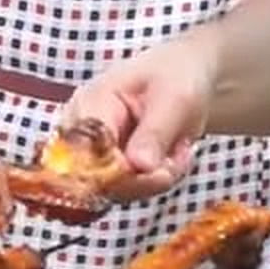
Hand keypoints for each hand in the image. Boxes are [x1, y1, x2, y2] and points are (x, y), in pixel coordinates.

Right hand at [63, 30, 218, 195]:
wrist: (187, 75)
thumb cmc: (178, 76)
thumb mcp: (175, 97)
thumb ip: (155, 132)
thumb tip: (139, 166)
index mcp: (90, 103)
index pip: (88, 155)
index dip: (122, 175)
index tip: (163, 174)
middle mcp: (82, 132)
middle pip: (97, 181)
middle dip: (145, 180)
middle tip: (178, 162)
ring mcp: (92, 153)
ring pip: (115, 192)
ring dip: (155, 180)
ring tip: (180, 152)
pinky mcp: (107, 169)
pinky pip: (128, 192)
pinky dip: (155, 182)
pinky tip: (173, 158)